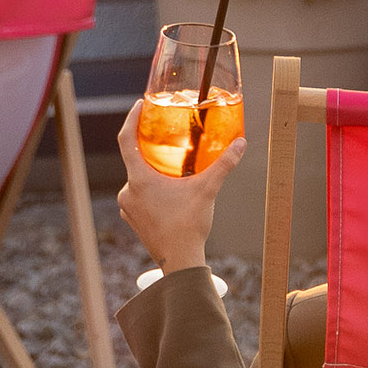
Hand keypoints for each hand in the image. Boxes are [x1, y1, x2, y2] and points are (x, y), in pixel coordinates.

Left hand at [116, 102, 245, 269]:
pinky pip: (137, 195)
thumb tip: (241, 143)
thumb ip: (223, 164)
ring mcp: (128, 207)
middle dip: (149, 148)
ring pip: (137, 179)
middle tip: (164, 136)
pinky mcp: (132, 219)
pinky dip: (150, 188)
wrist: (180, 261)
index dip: (131, 120)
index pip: (126, 141)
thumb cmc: (189, 225)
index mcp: (139, 180)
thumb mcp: (208, 190)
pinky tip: (167, 190)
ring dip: (151, 171)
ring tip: (170, 165)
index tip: (139, 106)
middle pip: (134, 160)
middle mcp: (127, 191)